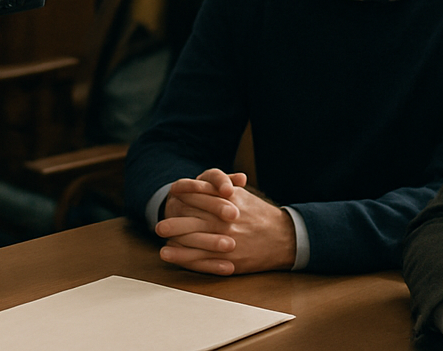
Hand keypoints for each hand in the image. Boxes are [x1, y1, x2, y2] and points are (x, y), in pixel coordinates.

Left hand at [155, 168, 296, 274]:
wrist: (283, 239)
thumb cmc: (259, 215)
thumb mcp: (243, 197)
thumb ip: (224, 188)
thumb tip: (202, 182)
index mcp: (231, 202)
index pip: (203, 195)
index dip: (185, 193)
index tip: (171, 192)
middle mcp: (228, 221)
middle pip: (195, 219)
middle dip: (176, 220)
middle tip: (159, 223)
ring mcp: (227, 241)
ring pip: (195, 240)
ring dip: (175, 239)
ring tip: (160, 237)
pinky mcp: (228, 260)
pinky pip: (200, 259)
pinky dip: (182, 256)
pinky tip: (168, 253)